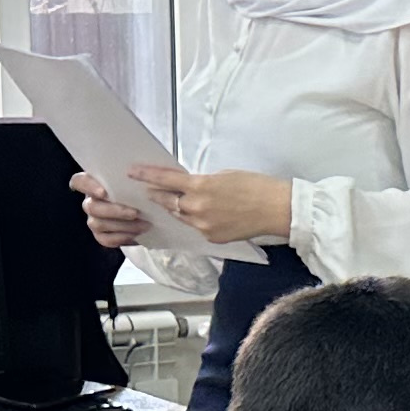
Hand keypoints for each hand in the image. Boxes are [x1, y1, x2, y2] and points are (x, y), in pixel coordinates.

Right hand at [72, 172, 147, 251]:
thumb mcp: (135, 182)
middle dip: (115, 211)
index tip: (103, 192)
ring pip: (98, 224)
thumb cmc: (139, 191)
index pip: (79, 181)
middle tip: (136, 213)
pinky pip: (105, 239)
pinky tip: (137, 235)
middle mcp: (90, 202)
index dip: (88, 186)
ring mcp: (93, 219)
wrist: (149, 212)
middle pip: (91, 207)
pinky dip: (122, 238)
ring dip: (123, 226)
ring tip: (144, 225)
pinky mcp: (100, 235)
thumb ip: (131, 179)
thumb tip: (139, 175)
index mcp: (94, 184)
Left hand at [133, 164, 293, 246]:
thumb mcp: (224, 175)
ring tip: (175, 201)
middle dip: (157, 194)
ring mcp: (203, 226)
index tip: (132, 172)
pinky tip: (202, 214)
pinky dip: (195, 220)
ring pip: (180, 216)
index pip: (165, 180)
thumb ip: (202, 182)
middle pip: (167, 201)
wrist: (277, 209)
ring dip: (176, 208)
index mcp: (200, 186)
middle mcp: (196, 208)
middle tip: (148, 189)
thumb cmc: (255, 186)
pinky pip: (196, 227)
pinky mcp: (212, 238)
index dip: (146, 175)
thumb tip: (189, 187)